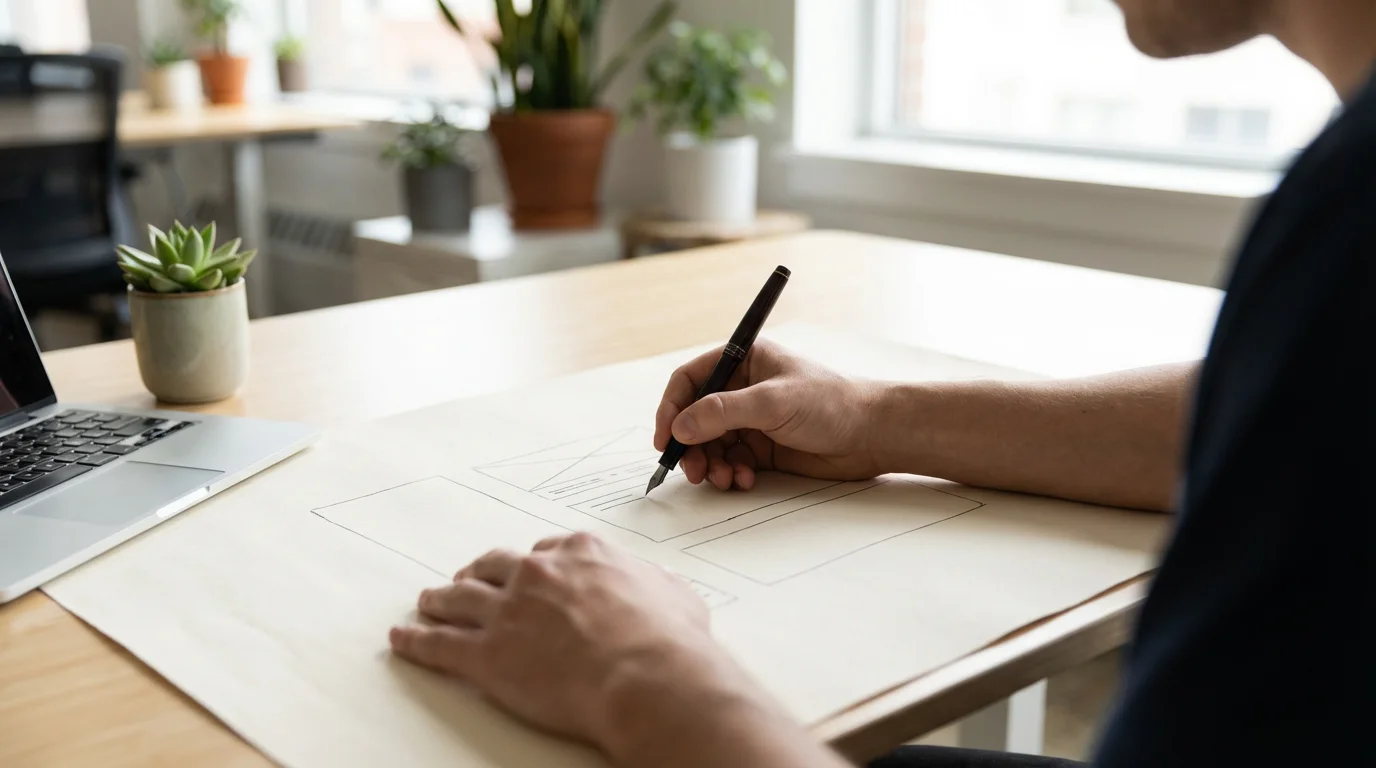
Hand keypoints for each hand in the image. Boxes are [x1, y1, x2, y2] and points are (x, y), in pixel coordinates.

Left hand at [388, 534, 738, 755]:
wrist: (648, 676)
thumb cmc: (670, 642)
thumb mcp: (677, 595)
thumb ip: (659, 585)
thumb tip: (665, 586)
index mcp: (582, 554)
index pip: (546, 551)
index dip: (533, 565)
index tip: (527, 571)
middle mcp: (538, 574)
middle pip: (495, 566)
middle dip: (479, 572)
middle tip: (469, 579)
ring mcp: (508, 612)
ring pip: (459, 599)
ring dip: (439, 600)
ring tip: (427, 602)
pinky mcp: (487, 655)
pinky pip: (439, 645)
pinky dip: (416, 641)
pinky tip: (402, 639)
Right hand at [654, 340, 882, 489]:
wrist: (871, 435)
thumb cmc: (830, 404)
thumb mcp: (772, 402)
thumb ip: (723, 412)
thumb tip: (680, 426)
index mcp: (743, 360)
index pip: (691, 380)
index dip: (672, 408)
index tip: (665, 438)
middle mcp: (742, 388)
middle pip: (695, 417)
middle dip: (690, 445)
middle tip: (692, 470)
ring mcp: (751, 419)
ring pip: (710, 444)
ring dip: (710, 463)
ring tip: (723, 479)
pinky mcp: (761, 447)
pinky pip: (730, 461)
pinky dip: (730, 473)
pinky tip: (744, 480)